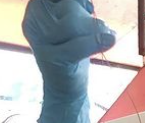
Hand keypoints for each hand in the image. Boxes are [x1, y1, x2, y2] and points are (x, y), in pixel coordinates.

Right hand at [23, 0, 115, 122]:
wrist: (66, 91)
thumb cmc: (71, 53)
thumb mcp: (72, 25)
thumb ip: (75, 9)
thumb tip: (87, 3)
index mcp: (35, 12)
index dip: (77, 2)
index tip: (86, 9)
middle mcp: (33, 25)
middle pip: (68, 6)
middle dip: (85, 17)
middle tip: (97, 27)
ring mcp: (42, 44)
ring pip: (73, 24)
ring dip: (94, 29)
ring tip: (103, 35)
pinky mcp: (54, 61)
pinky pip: (79, 44)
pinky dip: (96, 42)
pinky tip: (110, 39)